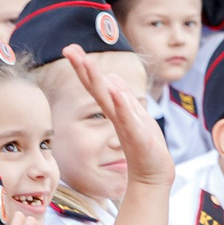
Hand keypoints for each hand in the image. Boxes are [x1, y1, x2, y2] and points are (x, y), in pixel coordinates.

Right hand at [66, 43, 174, 186]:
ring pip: (108, 100)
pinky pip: (127, 120)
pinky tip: (114, 92)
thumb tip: (111, 77)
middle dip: (83, 68)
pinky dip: (121, 106)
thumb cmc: (146, 147)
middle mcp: (116, 116)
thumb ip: (124, 97)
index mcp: (116, 109)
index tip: (70, 49)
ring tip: (87, 63)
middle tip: (69, 49)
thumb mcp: (136, 115)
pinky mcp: (138, 138)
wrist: (154, 175)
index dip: (84, 66)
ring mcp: (125, 126)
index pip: (97, 84)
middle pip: (96, 88)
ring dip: (97, 81)